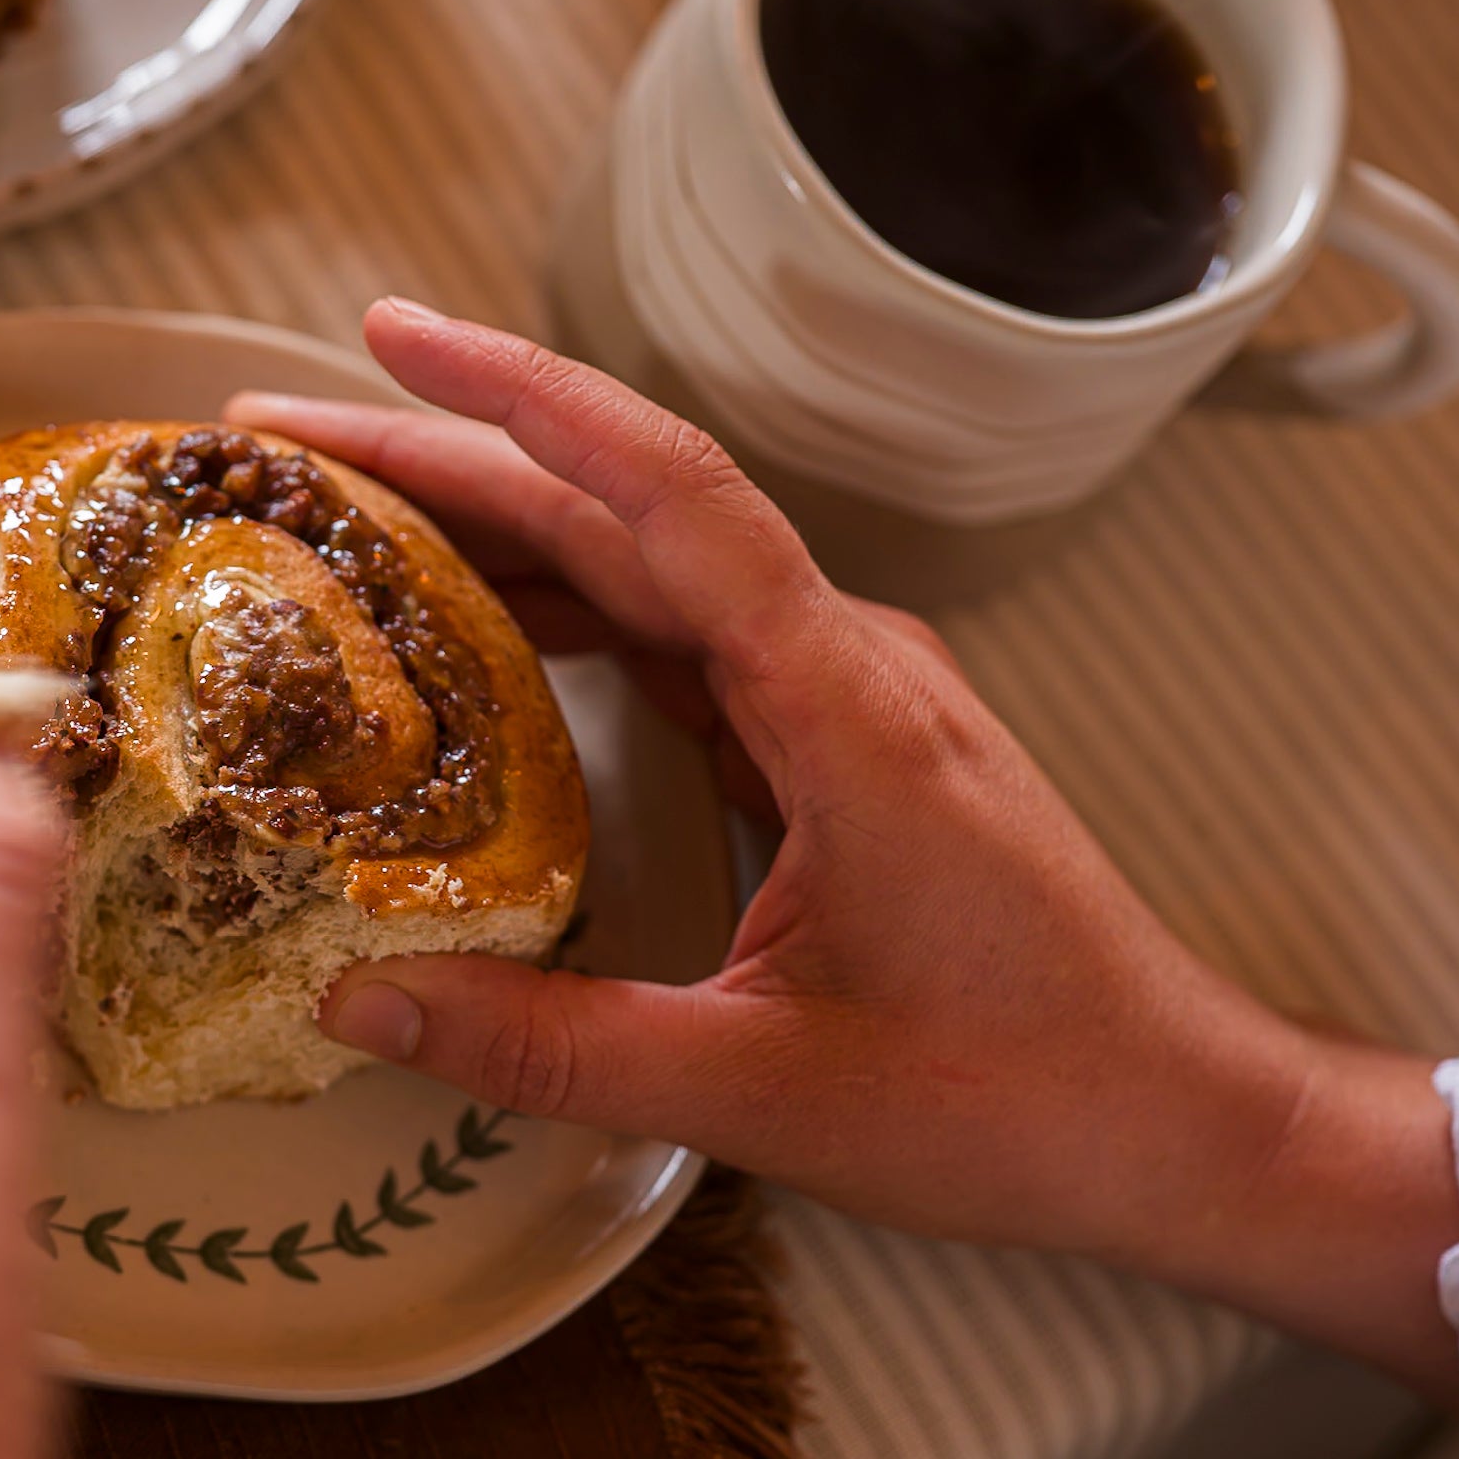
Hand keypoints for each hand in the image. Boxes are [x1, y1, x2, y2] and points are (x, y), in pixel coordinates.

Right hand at [230, 303, 1458, 1389]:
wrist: (1182, 1121)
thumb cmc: (1018, 1099)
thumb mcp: (766, 1092)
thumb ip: (557, 1049)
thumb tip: (358, 1004)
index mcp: (845, 704)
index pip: (669, 493)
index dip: (521, 399)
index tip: (390, 337)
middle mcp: (847, 663)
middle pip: (626, 515)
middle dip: (449, 463)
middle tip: (276, 452)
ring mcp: (848, 695)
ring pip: (648, 571)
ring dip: (497, 537)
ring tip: (332, 530)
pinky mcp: (840, 744)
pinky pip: (680, 642)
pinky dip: (562, 622)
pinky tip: (466, 643)